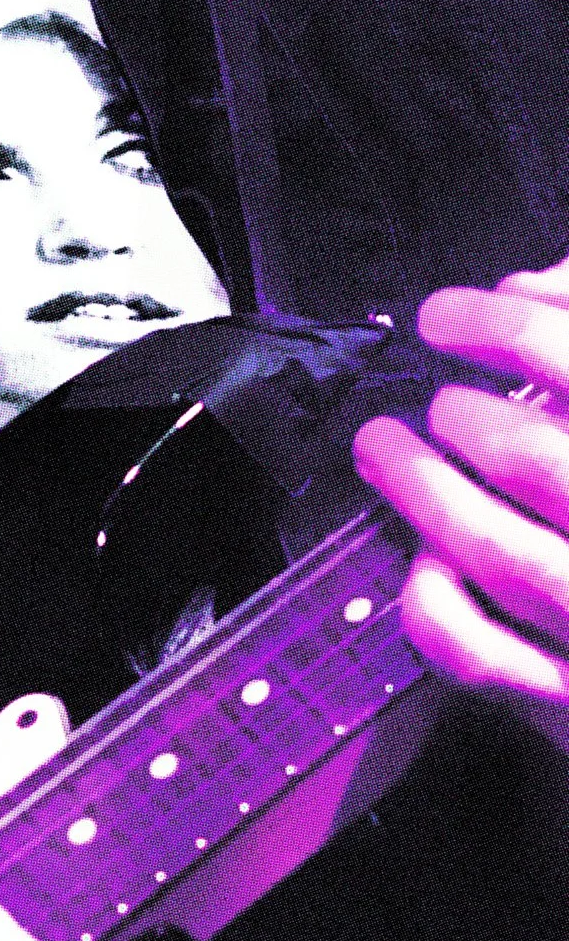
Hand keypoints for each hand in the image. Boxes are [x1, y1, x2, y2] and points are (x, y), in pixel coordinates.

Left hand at [351, 252, 568, 754]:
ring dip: (419, 484)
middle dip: (462, 415)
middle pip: (530, 457)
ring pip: (493, 550)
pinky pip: (474, 650)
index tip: (452, 315)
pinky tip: (424, 559)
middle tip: (445, 403)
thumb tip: (531, 289)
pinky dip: (428, 595)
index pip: (564, 356)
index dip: (498, 323)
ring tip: (389, 447)